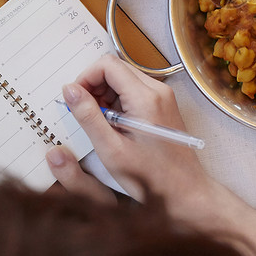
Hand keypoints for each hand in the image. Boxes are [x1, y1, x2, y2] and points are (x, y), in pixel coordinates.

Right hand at [45, 54, 214, 221]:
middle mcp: (158, 90)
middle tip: (86, 115)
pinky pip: (134, 91)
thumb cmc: (150, 177)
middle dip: (94, 86)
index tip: (75, 100)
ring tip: (100, 125)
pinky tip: (114, 127)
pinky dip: (117, 102)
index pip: (108, 64)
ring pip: (124, 79)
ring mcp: (163, 97)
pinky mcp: (163, 105)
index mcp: (146, 97)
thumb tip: (70, 90)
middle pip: (116, 68)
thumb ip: (88, 116)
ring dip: (105, 95)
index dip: (85, 78)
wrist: (185, 191)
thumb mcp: (111, 149)